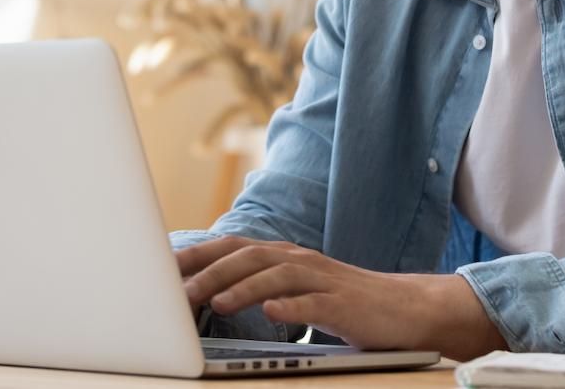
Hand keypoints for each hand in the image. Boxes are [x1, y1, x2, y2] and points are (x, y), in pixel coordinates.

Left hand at [176, 236, 507, 359]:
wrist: (405, 309)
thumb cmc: (343, 303)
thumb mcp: (295, 290)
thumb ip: (257, 286)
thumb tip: (204, 294)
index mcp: (283, 256)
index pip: (232, 249)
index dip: (196, 256)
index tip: (159, 269)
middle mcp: (299, 261)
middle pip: (247, 258)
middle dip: (208, 271)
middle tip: (174, 291)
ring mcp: (322, 280)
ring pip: (275, 277)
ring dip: (241, 288)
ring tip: (211, 303)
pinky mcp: (343, 304)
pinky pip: (313, 303)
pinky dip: (290, 308)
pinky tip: (271, 315)